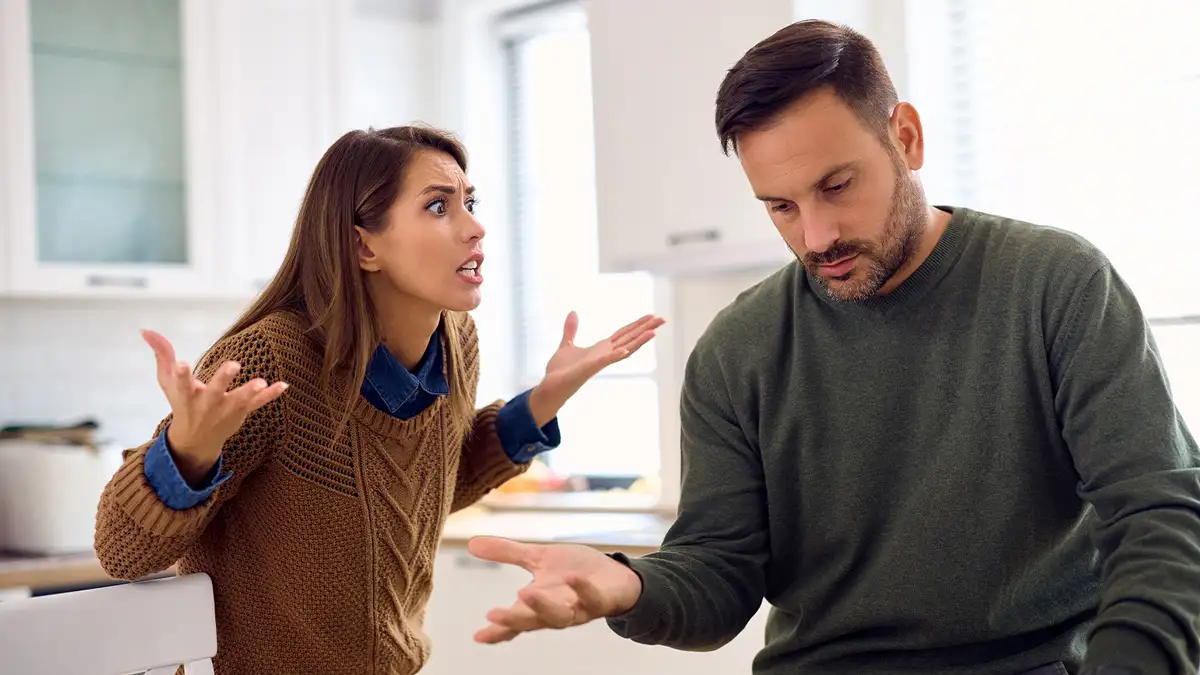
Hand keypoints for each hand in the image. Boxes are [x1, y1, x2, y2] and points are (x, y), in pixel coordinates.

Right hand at [142, 330, 288, 482]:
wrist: (196, 440)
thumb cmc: (181, 403)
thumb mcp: (167, 381)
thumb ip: (161, 354)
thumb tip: (145, 329)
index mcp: (186, 395)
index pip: (181, 384)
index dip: (181, 374)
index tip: (181, 364)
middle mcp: (207, 403)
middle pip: (215, 391)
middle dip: (223, 379)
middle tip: (234, 365)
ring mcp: (226, 409)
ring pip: (240, 400)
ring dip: (251, 392)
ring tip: (262, 382)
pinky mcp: (241, 412)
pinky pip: (258, 404)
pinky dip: (271, 396)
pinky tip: (284, 385)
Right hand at [467, 536, 643, 643]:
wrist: (616, 576)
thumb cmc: (575, 572)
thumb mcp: (538, 558)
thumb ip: (507, 553)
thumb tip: (472, 543)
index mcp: (539, 605)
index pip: (515, 621)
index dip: (497, 630)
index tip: (478, 635)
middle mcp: (557, 611)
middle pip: (532, 622)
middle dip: (513, 619)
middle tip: (494, 614)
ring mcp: (579, 608)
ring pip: (560, 616)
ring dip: (542, 607)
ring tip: (524, 592)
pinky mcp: (602, 600)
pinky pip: (592, 599)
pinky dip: (582, 590)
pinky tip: (571, 579)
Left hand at [528, 312, 665, 425]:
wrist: (550, 387)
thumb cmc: (560, 371)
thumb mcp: (567, 344)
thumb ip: (571, 329)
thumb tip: (573, 312)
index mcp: (600, 348)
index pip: (623, 334)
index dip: (637, 325)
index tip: (651, 316)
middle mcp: (604, 355)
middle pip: (629, 339)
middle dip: (645, 329)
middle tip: (662, 319)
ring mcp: (599, 362)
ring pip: (624, 349)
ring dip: (638, 341)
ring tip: (654, 332)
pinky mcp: (589, 368)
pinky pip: (604, 361)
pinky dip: (615, 355)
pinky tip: (626, 349)